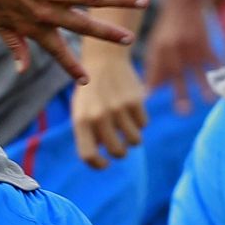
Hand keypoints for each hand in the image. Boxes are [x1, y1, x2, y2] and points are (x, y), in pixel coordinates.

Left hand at [0, 0, 147, 83]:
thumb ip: (15, 47)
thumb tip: (22, 71)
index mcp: (35, 28)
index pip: (58, 52)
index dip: (71, 67)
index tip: (86, 81)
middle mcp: (49, 13)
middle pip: (85, 26)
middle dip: (109, 34)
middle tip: (130, 41)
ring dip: (120, 0)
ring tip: (144, 1)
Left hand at [71, 54, 146, 168]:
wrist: (103, 60)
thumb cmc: (90, 90)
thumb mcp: (80, 110)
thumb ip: (87, 133)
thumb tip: (101, 156)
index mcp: (81, 120)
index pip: (88, 155)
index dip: (98, 165)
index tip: (105, 164)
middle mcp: (99, 116)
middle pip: (117, 152)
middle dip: (120, 152)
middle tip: (120, 146)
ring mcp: (118, 109)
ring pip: (135, 141)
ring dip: (132, 138)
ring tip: (126, 127)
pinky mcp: (135, 101)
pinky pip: (144, 124)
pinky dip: (140, 122)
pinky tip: (132, 110)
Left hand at [143, 0, 216, 114]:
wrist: (182, 1)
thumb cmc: (167, 29)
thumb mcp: (155, 45)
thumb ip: (153, 68)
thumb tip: (148, 94)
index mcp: (158, 50)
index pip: (153, 71)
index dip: (150, 85)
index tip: (145, 101)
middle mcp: (173, 49)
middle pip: (176, 73)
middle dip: (180, 93)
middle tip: (183, 112)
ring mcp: (191, 46)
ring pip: (198, 69)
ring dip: (205, 85)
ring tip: (210, 101)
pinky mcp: (205, 42)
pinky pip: (214, 58)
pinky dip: (220, 68)